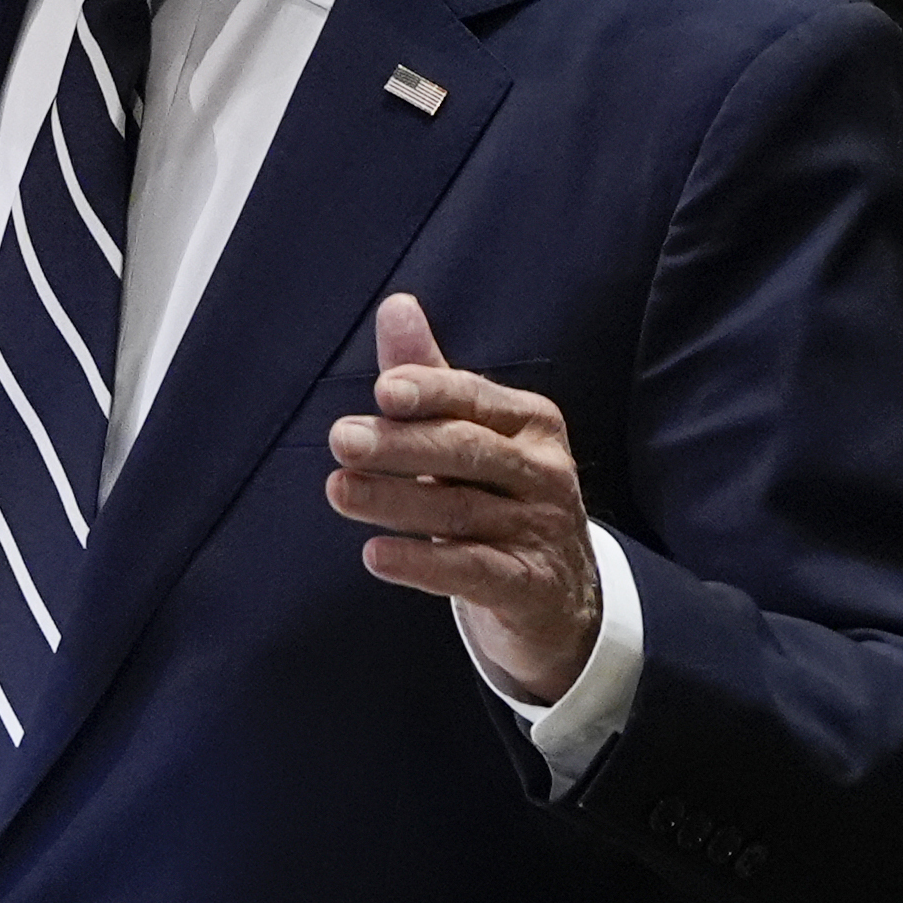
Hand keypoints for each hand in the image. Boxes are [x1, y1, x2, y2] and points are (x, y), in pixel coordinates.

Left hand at [324, 293, 601, 704]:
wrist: (563, 596)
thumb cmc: (502, 499)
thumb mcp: (473, 436)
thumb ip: (432, 379)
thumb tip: (396, 306)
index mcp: (530, 423)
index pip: (475, 398)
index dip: (431, 391)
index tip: (384, 390)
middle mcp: (544, 471)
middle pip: (467, 451)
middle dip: (402, 444)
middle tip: (342, 440)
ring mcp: (540, 530)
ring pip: (461, 511)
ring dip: (396, 501)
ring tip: (339, 491)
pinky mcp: (529, 587)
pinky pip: (472, 571)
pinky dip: (423, 564)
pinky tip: (376, 556)